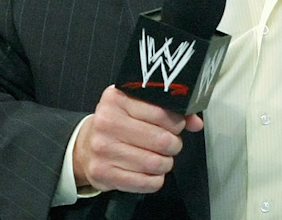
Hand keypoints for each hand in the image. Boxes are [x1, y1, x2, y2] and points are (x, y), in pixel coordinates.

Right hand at [73, 86, 203, 193]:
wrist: (85, 146)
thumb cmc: (118, 124)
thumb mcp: (138, 106)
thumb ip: (169, 110)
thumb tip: (196, 123)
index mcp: (117, 99)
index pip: (162, 112)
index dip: (177, 121)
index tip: (176, 124)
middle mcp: (107, 122)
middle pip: (161, 140)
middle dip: (173, 144)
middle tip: (170, 143)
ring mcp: (103, 149)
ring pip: (155, 163)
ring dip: (166, 163)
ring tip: (161, 158)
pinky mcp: (103, 173)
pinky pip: (145, 182)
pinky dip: (155, 180)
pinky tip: (151, 172)